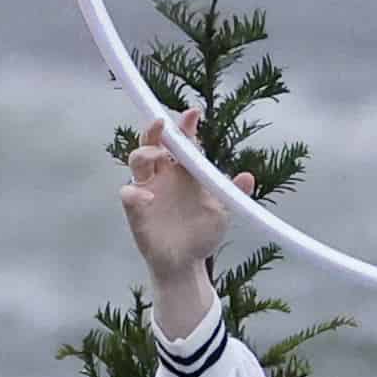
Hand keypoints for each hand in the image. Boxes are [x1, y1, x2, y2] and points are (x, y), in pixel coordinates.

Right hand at [120, 110, 231, 339]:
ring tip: (158, 156)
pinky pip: (128, 193)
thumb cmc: (202, 233)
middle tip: (162, 122)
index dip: (186, 127)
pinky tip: (147, 196)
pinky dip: (134, 192)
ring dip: (144, 153)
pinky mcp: (135, 208)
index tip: (194, 113)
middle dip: (156, 130)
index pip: (183, 143)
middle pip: (153, 143)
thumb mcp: (223, 211)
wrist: (186, 263)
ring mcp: (148, 189)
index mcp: (185, 171)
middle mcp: (164, 175)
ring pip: (137, 160)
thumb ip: (233, 193)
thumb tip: (248, 176)